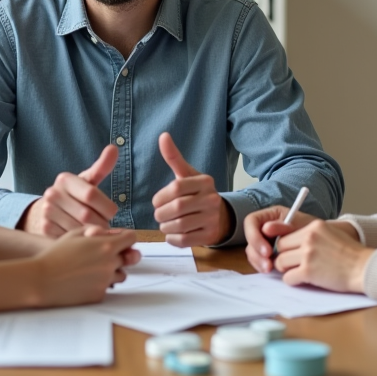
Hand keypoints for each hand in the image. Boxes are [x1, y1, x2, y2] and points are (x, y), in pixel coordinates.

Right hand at [20, 145, 119, 236]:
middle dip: (101, 223)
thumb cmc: (75, 195)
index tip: (112, 213)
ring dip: (92, 234)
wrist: (48, 211)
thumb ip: (102, 167)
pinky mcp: (44, 229)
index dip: (107, 207)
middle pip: (86, 215)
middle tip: (106, 227)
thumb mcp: (88, 181)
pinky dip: (82, 242)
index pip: (92, 195)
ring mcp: (47, 212)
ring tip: (97, 232)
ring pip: (79, 229)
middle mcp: (52, 194)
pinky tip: (85, 239)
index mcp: (65, 179)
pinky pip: (71, 239)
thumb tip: (114, 148)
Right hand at [34, 227, 139, 306]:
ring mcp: (106, 281)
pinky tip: (83, 280)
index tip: (120, 240)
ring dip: (112, 271)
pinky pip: (107, 288)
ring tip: (92, 268)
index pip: (132, 238)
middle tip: (102, 255)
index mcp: (106, 246)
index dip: (126, 238)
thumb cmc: (56, 254)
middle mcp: (110, 263)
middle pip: (129, 258)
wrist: (42, 280)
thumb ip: (98, 230)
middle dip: (119, 255)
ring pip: (121, 275)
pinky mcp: (99, 295)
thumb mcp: (75, 234)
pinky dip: (99, 283)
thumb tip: (114, 233)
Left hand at [151, 132, 230, 247]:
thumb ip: (174, 157)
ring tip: (164, 223)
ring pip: (179, 225)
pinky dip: (172, 238)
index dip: (160, 196)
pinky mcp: (209, 236)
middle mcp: (212, 199)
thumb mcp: (187, 174)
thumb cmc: (196, 193)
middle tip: (158, 215)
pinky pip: (184, 240)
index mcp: (205, 182)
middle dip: (161, 213)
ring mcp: (212, 219)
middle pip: (177, 208)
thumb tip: (163, 135)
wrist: (219, 217)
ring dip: (165, 227)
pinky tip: (172, 233)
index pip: (176, 188)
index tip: (157, 201)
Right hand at [243, 205, 316, 272]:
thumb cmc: (313, 230)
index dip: (254, 236)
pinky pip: (258, 259)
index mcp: (270, 215)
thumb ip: (284, 226)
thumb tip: (266, 228)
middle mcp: (264, 227)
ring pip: (252, 251)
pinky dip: (261, 266)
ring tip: (269, 269)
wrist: (323, 242)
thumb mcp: (301, 225)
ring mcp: (264, 240)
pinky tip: (270, 271)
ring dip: (258, 261)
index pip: (251, 221)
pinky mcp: (266, 253)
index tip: (267, 250)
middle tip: (268, 265)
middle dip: (256, 253)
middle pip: (250, 239)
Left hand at [270, 219, 372, 292]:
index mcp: (314, 226)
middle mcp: (309, 237)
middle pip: (280, 247)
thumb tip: (291, 244)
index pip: (287, 234)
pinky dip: (293, 281)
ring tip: (299, 273)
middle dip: (284, 257)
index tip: (291, 254)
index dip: (287, 247)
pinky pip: (288, 278)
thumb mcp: (331, 233)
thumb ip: (312, 235)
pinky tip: (302, 280)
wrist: (364, 268)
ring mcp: (308, 254)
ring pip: (280, 262)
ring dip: (287, 270)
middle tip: (293, 265)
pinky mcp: (308, 271)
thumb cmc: (351, 254)